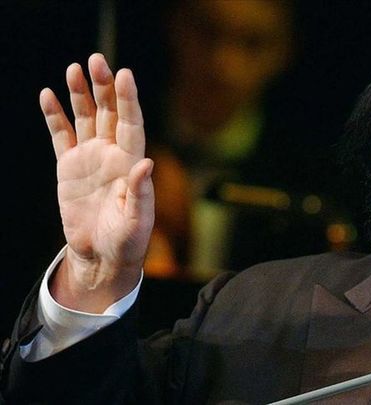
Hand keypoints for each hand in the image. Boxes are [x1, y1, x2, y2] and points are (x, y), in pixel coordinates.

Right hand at [40, 54, 153, 312]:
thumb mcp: (137, 221)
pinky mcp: (69, 167)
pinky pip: (62, 135)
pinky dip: (55, 116)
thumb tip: (146, 164)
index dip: (128, 100)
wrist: (102, 255)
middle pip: (109, 113)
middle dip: (103, 87)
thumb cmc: (127, 241)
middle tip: (97, 60)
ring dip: (81, 94)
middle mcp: (113, 155)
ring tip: (75, 68)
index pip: (132, 124)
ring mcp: (91, 158)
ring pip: (87, 118)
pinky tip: (49, 95)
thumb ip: (140, 193)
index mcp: (131, 163)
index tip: (125, 75)